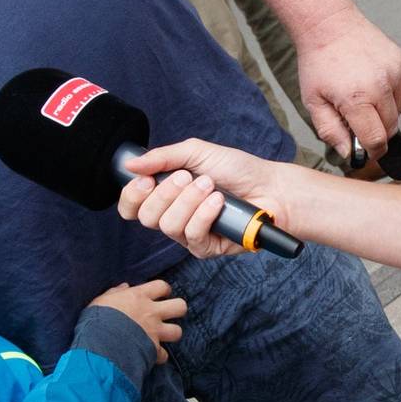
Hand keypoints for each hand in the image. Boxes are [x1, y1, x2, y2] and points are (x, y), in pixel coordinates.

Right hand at [89, 279, 185, 362]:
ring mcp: (154, 332)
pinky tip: (151, 356)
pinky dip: (158, 356)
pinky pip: (164, 355)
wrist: (98, 343)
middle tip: (168, 314)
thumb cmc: (96, 319)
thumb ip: (114, 292)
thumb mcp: (101, 300)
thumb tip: (125, 286)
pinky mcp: (153, 350)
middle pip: (180, 307)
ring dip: (171, 334)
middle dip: (177, 310)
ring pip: (177, 332)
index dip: (164, 290)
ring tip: (162, 336)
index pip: (162, 286)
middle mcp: (151, 313)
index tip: (161, 295)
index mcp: (139, 297)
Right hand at [115, 139, 284, 258]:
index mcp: (165, 195)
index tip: (146, 180)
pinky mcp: (207, 248)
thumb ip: (162, 157)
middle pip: (146, 217)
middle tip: (189, 177)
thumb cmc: (236, 169)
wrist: (270, 186)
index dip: (132, 196)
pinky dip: (204, 214)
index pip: (131, 207)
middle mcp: (173, 217)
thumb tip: (130, 164)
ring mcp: (189, 235)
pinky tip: (219, 202)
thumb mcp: (196, 152)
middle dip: (166, 193)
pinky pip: (192, 236)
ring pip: (168, 226)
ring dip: (189, 201)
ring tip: (211, 186)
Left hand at [291, 11, 400, 164]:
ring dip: (386, 114)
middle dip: (377, 133)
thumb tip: (348, 153)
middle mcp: (381, 85)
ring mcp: (395, 72)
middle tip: (359, 123)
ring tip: (364, 100)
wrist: (330, 25)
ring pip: (400, 112)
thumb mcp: (314, 101)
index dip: (372, 152)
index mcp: (356, 98)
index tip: (367, 153)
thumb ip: (330, 131)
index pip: (376, 139)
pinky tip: (376, 90)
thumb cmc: (319, 61)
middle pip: (391, 128)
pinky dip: (395, 99)